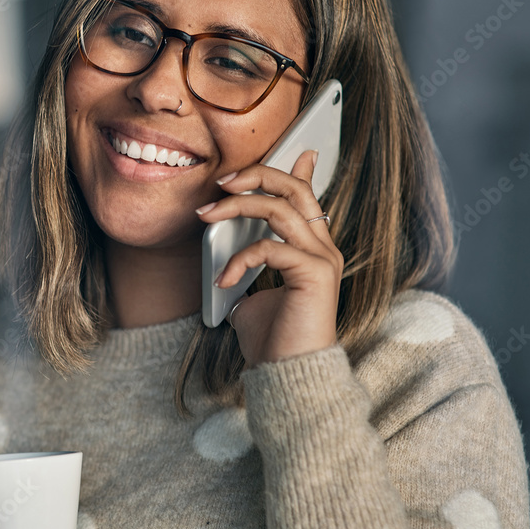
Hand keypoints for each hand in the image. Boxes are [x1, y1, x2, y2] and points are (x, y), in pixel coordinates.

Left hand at [195, 150, 342, 366]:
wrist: (287, 378)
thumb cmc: (271, 342)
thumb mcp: (251, 295)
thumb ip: (247, 269)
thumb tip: (225, 258)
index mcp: (313, 249)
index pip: (307, 197)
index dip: (298, 170)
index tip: (296, 150)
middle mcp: (324, 248)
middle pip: (294, 189)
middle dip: (256, 176)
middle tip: (221, 182)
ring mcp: (323, 259)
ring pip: (279, 209)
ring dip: (236, 207)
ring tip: (206, 215)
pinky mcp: (315, 274)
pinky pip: (270, 247)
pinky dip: (239, 259)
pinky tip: (223, 279)